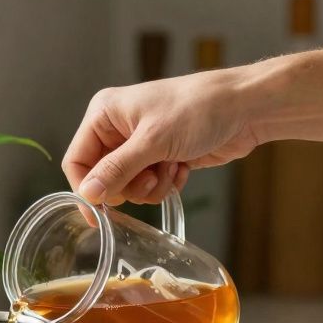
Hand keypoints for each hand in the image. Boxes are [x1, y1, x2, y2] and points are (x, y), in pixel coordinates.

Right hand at [63, 67, 262, 205]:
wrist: (246, 108)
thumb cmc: (199, 109)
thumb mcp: (153, 140)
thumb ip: (117, 169)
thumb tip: (87, 194)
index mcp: (104, 114)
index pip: (76, 160)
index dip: (86, 187)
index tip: (98, 214)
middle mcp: (117, 129)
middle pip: (102, 178)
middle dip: (127, 186)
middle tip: (150, 178)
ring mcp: (139, 145)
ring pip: (127, 186)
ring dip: (150, 187)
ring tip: (171, 169)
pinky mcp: (160, 158)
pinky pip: (149, 186)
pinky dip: (165, 184)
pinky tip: (182, 168)